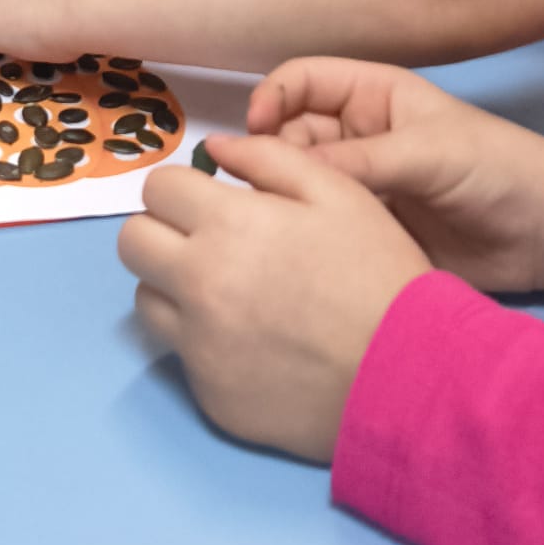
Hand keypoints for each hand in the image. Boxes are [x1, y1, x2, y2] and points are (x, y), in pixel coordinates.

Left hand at [120, 135, 428, 461]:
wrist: (411, 375)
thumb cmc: (379, 272)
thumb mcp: (338, 192)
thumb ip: (269, 158)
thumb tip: (217, 149)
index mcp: (227, 226)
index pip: (157, 189)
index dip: (183, 188)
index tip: (208, 201)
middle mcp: (199, 285)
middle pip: (133, 243)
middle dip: (163, 231)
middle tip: (206, 241)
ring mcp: (200, 346)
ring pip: (145, 300)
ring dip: (173, 287)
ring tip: (228, 292)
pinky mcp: (209, 396)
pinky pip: (182, 355)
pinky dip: (204, 342)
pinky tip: (254, 341)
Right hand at [248, 57, 543, 294]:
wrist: (543, 234)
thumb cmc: (492, 168)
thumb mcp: (425, 152)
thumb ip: (356, 160)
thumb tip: (277, 167)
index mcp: (370, 96)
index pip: (301, 81)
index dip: (271, 98)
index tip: (253, 129)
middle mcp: (356, 135)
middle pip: (289, 133)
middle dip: (269, 153)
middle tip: (260, 186)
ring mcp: (359, 183)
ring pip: (299, 182)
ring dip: (282, 195)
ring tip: (269, 220)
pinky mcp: (364, 227)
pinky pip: (319, 223)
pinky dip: (301, 231)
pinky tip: (290, 247)